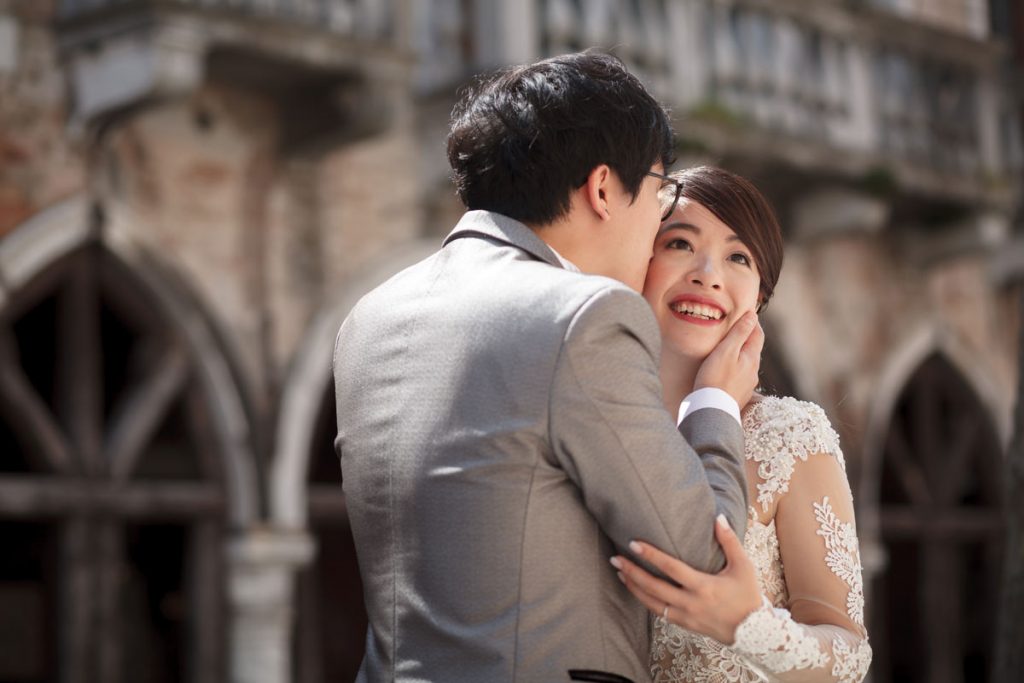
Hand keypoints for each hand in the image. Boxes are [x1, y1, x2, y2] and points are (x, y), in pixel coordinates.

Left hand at [611, 515, 761, 644]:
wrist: (755, 632)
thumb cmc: (748, 595)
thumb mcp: (744, 566)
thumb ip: (730, 541)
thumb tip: (718, 517)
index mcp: (703, 586)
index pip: (670, 568)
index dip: (651, 555)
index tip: (633, 543)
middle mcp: (691, 603)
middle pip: (653, 587)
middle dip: (632, 572)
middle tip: (615, 559)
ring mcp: (685, 616)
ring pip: (651, 602)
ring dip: (634, 587)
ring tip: (619, 573)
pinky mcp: (684, 625)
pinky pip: (659, 613)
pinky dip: (645, 601)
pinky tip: (636, 590)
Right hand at [693, 312, 763, 406]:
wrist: (711, 411)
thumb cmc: (715, 378)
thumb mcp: (727, 351)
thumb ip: (740, 333)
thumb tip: (753, 316)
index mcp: (752, 358)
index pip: (757, 335)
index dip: (753, 322)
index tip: (747, 312)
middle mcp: (753, 372)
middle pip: (753, 349)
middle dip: (747, 337)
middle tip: (736, 327)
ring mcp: (747, 385)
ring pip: (746, 364)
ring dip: (740, 354)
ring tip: (728, 347)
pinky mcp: (738, 395)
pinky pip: (739, 376)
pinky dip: (734, 367)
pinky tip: (725, 369)